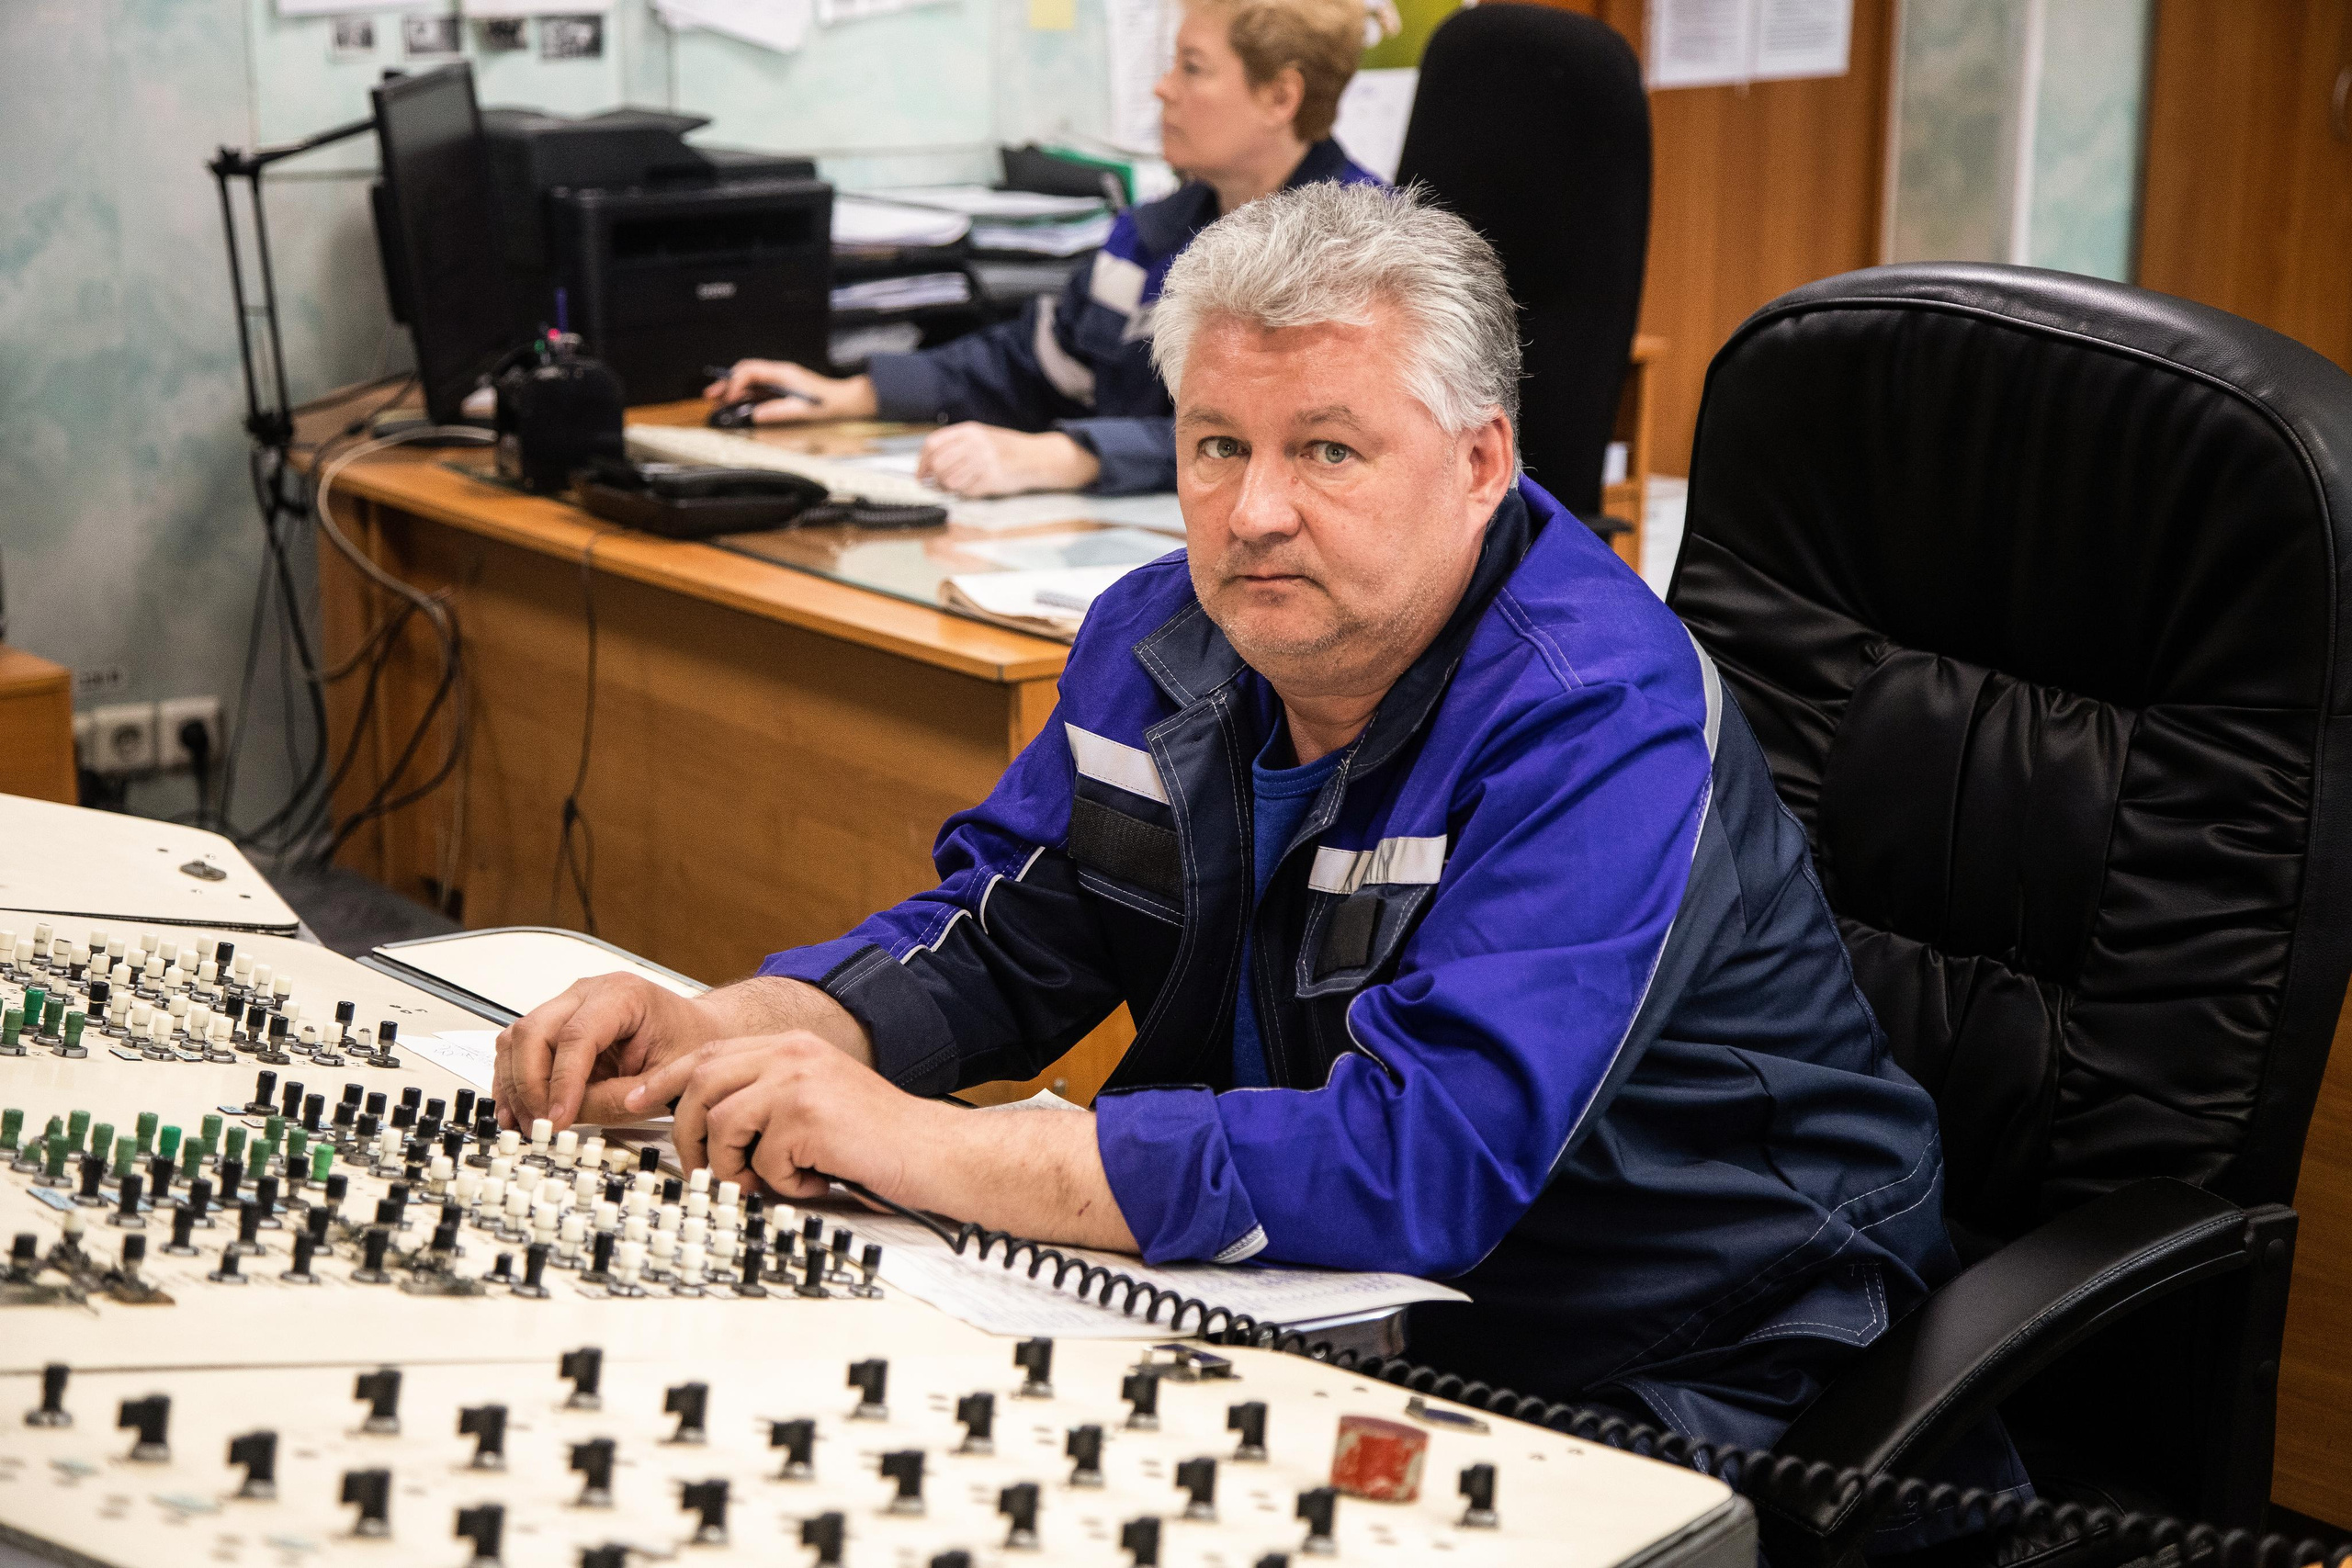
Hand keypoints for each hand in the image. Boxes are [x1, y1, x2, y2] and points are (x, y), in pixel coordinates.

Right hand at [493, 972, 872, 1130]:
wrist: (697, 1032)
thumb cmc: (690, 1044)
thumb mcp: (667, 1079)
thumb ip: (618, 1098)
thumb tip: (568, 1116)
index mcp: (623, 995)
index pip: (577, 1036)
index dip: (561, 1082)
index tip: (557, 1119)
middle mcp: (589, 992)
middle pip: (535, 1031)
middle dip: (529, 1084)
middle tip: (539, 1125)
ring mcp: (568, 1004)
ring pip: (518, 1037)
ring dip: (514, 1084)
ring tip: (525, 1124)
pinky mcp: (556, 1024)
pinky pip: (519, 1047)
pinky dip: (513, 1079)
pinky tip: (519, 1110)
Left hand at [627, 1032, 930, 1199]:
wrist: (933, 1154)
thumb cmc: (878, 1141)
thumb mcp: (813, 1103)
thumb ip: (765, 1102)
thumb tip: (707, 1131)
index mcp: (791, 1047)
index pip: (707, 1053)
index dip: (663, 1079)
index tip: (636, 1102)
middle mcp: (792, 1054)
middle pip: (700, 1084)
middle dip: (687, 1135)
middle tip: (704, 1172)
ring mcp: (798, 1081)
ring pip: (721, 1124)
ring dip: (735, 1167)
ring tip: (772, 1181)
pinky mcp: (806, 1115)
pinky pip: (760, 1161)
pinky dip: (781, 1184)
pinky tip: (815, 1180)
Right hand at [701, 359, 877, 423]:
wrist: (846, 402)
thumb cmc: (828, 403)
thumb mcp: (802, 410)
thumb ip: (778, 411)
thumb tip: (756, 415)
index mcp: (782, 373)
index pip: (750, 371)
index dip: (736, 383)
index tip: (731, 398)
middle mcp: (779, 373)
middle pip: (746, 372)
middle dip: (727, 382)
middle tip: (711, 395)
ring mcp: (780, 380)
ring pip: (750, 380)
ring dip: (734, 388)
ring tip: (718, 399)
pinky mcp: (782, 389)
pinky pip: (758, 388)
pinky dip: (745, 395)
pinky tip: (737, 403)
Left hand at [917, 424, 1101, 496]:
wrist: (1035, 457)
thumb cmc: (1006, 448)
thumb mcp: (980, 436)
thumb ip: (957, 445)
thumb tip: (929, 464)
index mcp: (969, 430)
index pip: (933, 444)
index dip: (922, 462)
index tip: (921, 474)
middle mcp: (974, 444)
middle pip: (938, 464)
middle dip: (935, 477)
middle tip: (940, 483)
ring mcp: (983, 461)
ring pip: (949, 480)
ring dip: (951, 487)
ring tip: (962, 484)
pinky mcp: (991, 478)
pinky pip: (966, 490)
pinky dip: (967, 492)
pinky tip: (977, 486)